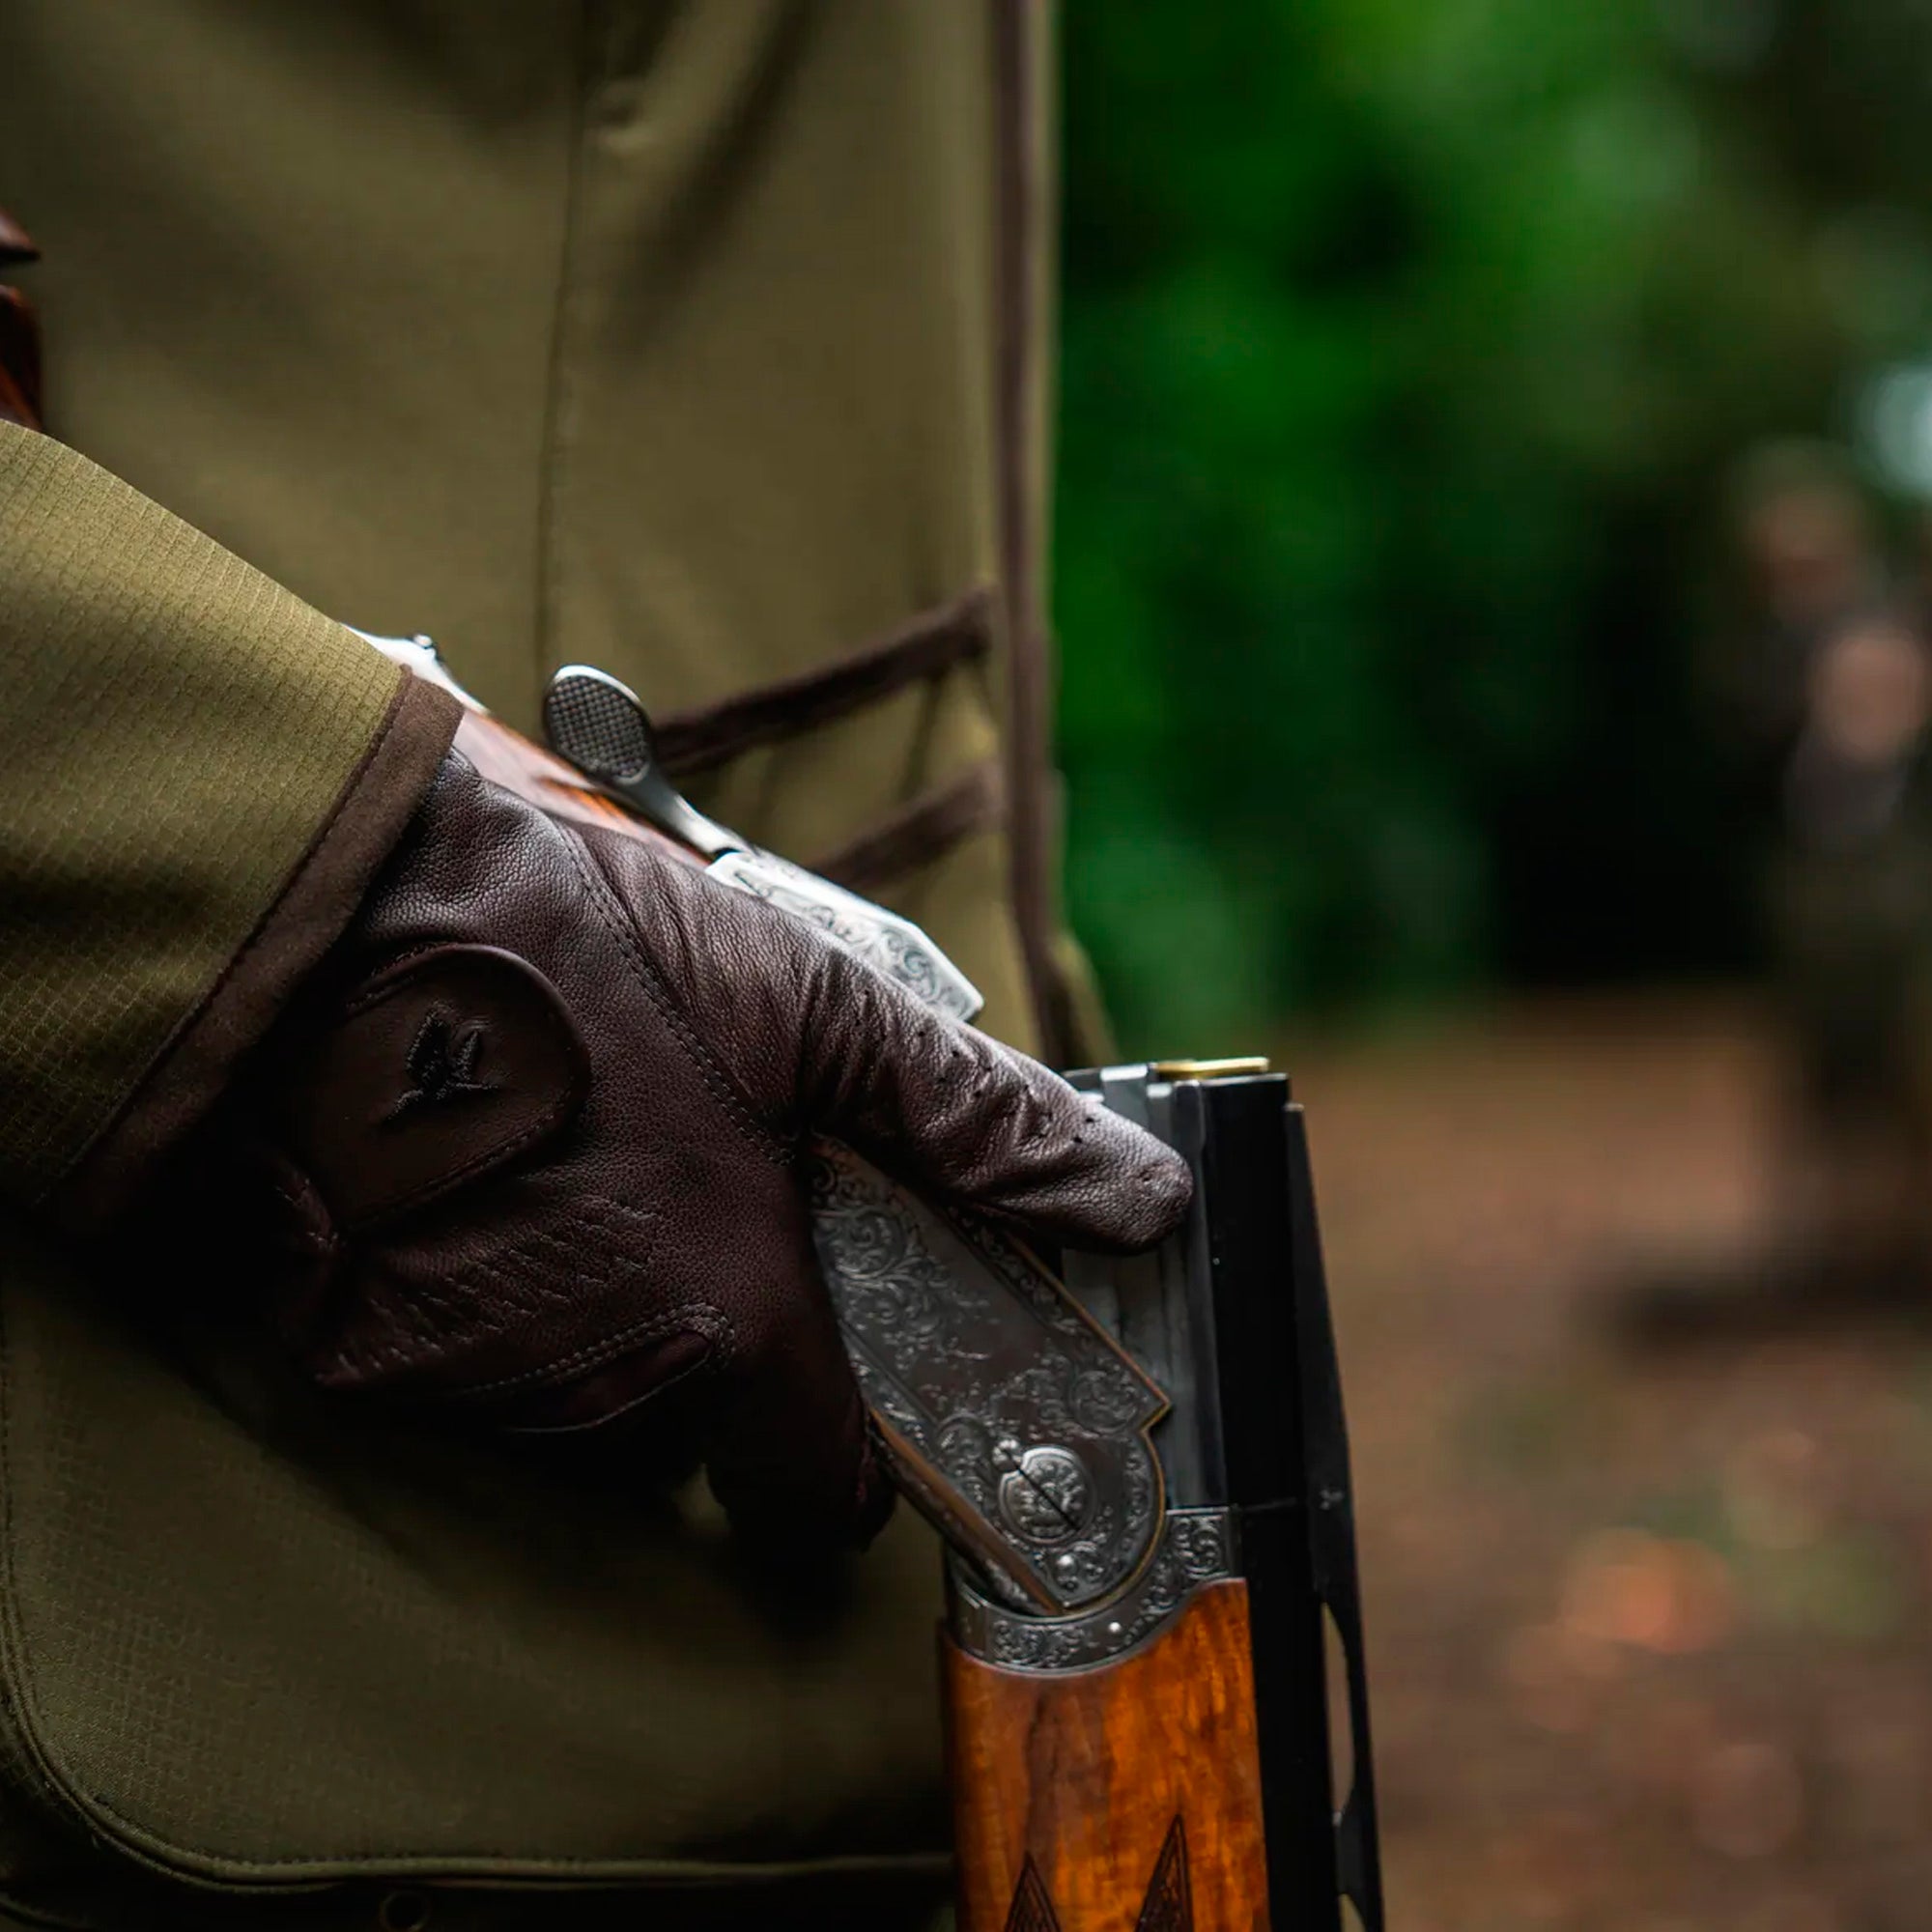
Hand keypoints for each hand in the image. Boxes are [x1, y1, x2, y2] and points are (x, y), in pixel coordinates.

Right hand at [241, 750, 1192, 1546]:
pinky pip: (457, 1368)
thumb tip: (1142, 1200)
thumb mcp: (811, 1009)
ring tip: (581, 1159)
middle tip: (690, 1192)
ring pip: (574, 1404)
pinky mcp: (343, 1349)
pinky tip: (484, 1176)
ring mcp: (459, 1377)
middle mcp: (591, 1383)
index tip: (833, 1366)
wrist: (329, 900)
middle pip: (693, 1433)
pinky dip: (484, 1301)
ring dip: (596, 1319)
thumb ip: (978, 1124)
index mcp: (721, 1314)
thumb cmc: (583, 945)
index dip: (842, 1446)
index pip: (819, 1495)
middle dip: (714, 1343)